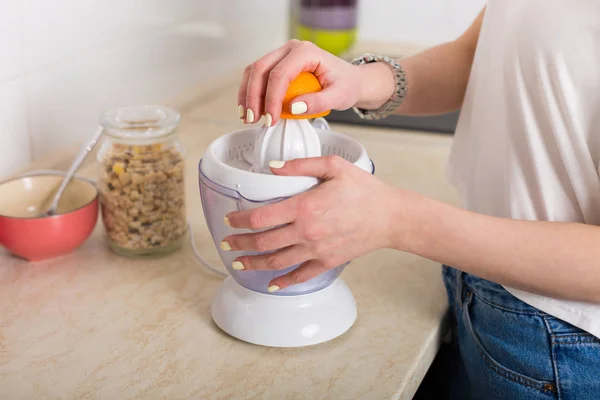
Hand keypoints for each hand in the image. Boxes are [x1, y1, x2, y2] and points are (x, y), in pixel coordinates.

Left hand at [221, 155, 401, 290]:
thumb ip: (300, 165)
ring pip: (276, 261)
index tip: (229, 220)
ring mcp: (316, 250)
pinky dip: (283, 282)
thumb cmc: (364, 190)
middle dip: (239, 244)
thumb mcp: (333, 166)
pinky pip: (300, 275)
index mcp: (304, 206)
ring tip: (238, 264)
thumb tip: (272, 167)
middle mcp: (306, 231)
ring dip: (253, 264)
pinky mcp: (327, 262)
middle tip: (226, 243)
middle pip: (262, 242)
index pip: (260, 217)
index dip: (239, 220)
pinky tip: (272, 284)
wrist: (390, 216)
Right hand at [237, 39, 394, 125]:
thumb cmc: (346, 85)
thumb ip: (318, 102)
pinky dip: (251, 93)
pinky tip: (251, 109)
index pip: (280, 74)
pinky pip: (257, 76)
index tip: (270, 120)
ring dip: (247, 94)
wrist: (350, 81)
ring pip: (254, 71)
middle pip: (260, 69)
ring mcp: (282, 55)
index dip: (271, 98)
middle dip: (253, 96)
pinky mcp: (277, 65)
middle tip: (253, 119)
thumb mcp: (339, 97)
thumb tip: (294, 107)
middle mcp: (290, 49)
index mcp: (306, 52)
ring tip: (248, 117)